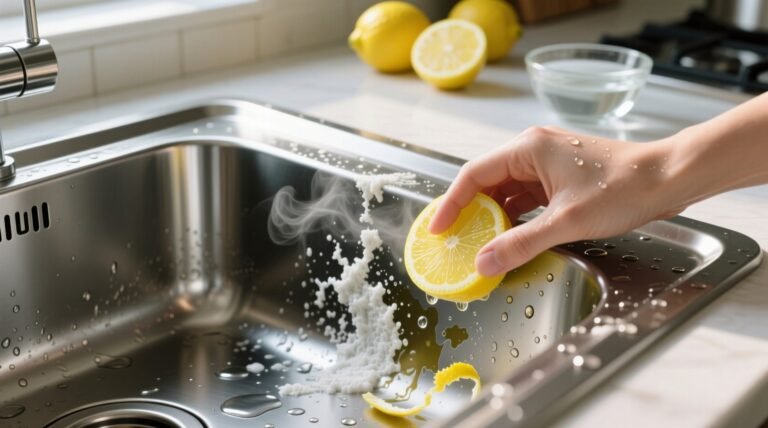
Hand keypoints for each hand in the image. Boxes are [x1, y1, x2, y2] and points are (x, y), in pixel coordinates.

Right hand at [428, 126, 683, 275]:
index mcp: (528, 148)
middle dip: (470, 213)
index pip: (473, 175)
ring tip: (479, 244)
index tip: (438, 229)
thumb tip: (483, 263)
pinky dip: (515, 217)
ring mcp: (547, 162)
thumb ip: (521, 243)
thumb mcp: (566, 222)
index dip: (451, 203)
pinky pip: (526, 197)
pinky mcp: (560, 176)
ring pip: (507, 191)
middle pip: (487, 182)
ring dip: (493, 217)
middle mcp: (533, 150)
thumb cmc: (623, 188)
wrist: (667, 179)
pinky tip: (510, 237)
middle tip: (455, 242)